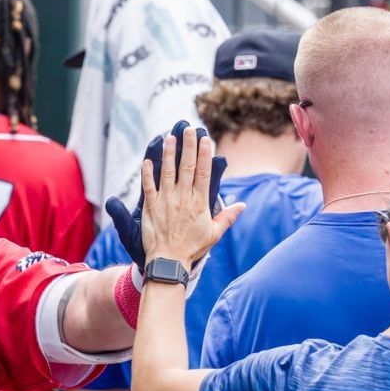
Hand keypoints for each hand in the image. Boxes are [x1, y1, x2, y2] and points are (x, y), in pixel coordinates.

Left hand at [140, 126, 243, 264]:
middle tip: (188, 129)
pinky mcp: (151, 207)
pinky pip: (148, 187)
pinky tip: (148, 160)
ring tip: (169, 137)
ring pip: (167, 173)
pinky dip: (147, 174)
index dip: (204, 155)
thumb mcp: (214, 233)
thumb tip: (242, 205)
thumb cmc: (192, 248)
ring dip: (168, 154)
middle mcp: (183, 199)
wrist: (169, 261)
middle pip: (186, 167)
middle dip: (188, 146)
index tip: (205, 139)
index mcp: (199, 203)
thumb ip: (227, 217)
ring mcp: (166, 202)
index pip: (203, 173)